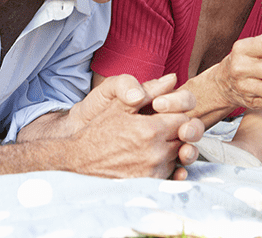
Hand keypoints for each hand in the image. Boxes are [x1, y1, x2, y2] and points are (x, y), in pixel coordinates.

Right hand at [65, 73, 203, 179]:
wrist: (78, 160)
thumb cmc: (98, 130)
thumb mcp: (119, 105)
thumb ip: (149, 91)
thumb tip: (172, 79)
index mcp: (150, 130)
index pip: (183, 119)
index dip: (176, 114)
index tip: (166, 114)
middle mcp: (155, 152)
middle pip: (184, 138)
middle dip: (177, 131)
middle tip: (161, 127)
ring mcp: (152, 171)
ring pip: (178, 156)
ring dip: (172, 148)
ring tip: (153, 142)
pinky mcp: (148, 183)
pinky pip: (170, 172)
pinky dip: (166, 164)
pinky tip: (152, 157)